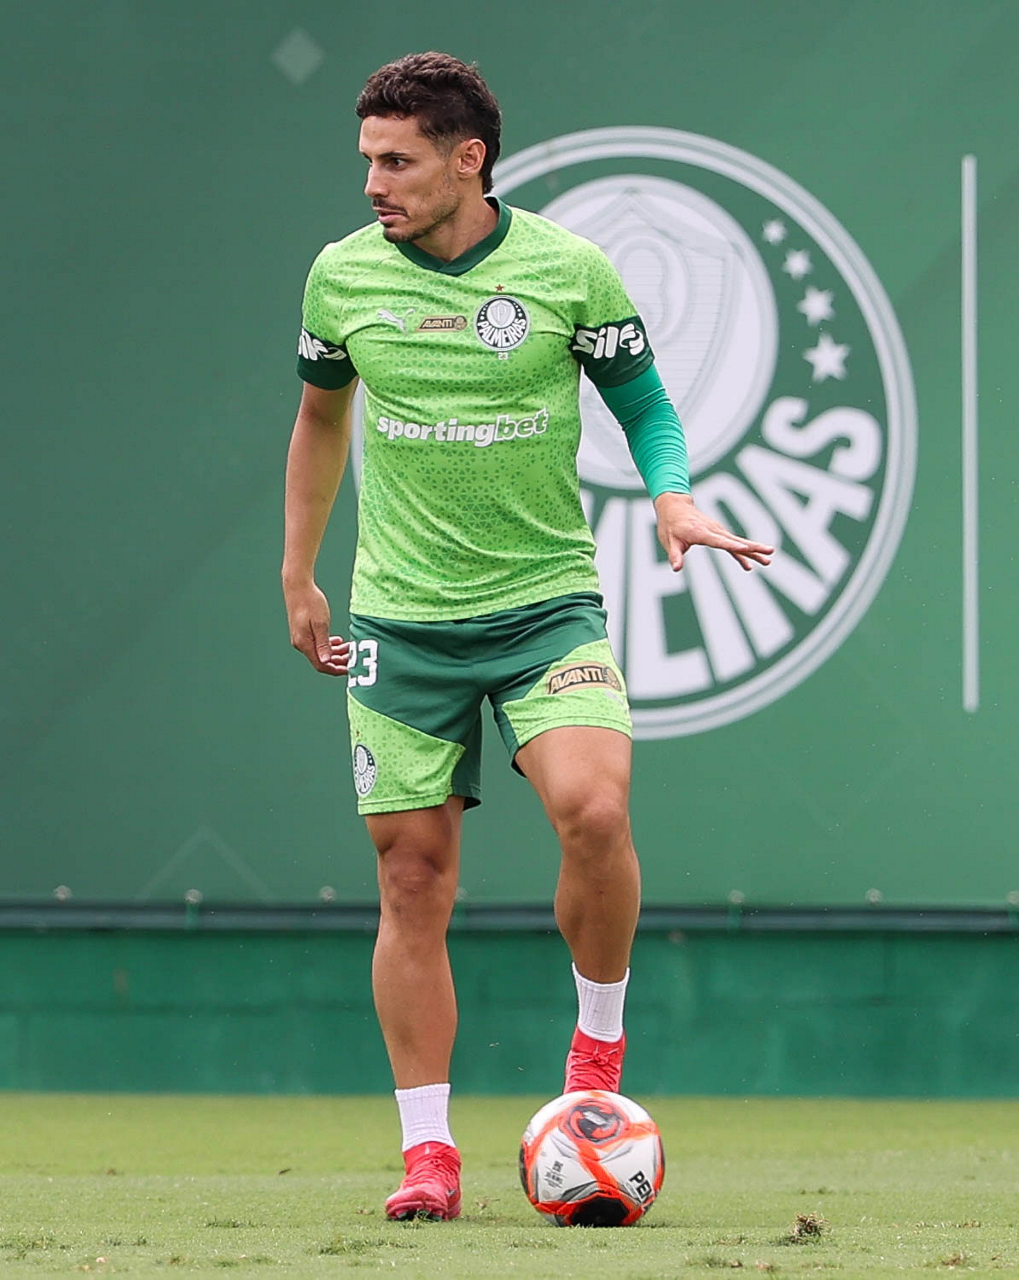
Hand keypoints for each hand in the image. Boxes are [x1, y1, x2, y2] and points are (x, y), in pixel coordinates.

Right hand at [283, 578, 349, 675]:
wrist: (298, 587)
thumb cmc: (310, 602)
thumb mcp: (321, 623)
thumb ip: (323, 643)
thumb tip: (326, 661)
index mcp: (304, 643)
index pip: (321, 665)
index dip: (335, 669)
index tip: (349, 669)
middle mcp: (300, 643)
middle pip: (321, 660)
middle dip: (338, 661)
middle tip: (353, 657)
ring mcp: (301, 638)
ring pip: (320, 652)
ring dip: (335, 652)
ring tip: (349, 647)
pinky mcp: (304, 632)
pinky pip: (318, 644)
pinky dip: (329, 645)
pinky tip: (339, 641)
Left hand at [654, 492, 773, 571]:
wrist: (675, 507)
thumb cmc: (670, 525)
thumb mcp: (669, 541)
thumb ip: (675, 555)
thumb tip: (676, 569)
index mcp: (701, 533)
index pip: (719, 541)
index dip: (732, 545)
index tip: (745, 548)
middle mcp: (713, 530)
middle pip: (736, 541)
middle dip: (753, 548)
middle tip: (769, 553)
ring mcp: (718, 531)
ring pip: (738, 542)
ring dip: (754, 551)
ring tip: (768, 560)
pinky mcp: (719, 534)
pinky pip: (733, 544)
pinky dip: (743, 552)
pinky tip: (750, 564)